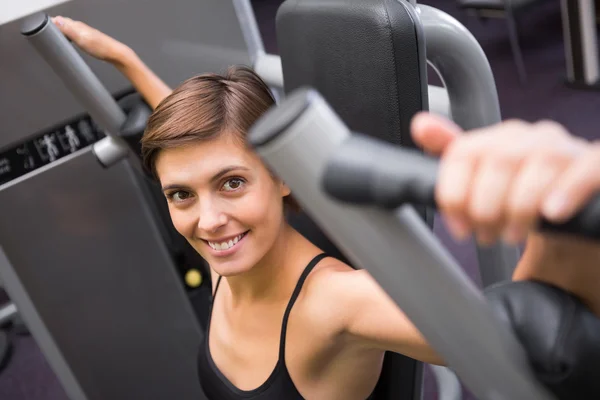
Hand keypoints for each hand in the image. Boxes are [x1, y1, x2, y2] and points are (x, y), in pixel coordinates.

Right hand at [51, 16, 130, 64]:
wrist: (115, 54)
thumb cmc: (101, 48)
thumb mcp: (81, 39)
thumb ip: (68, 30)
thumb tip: (55, 20)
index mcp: (76, 25)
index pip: (58, 20)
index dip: (48, 24)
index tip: (40, 29)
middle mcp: (79, 27)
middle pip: (61, 24)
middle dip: (52, 28)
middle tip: (44, 36)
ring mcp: (83, 32)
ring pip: (66, 29)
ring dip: (59, 33)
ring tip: (53, 40)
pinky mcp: (86, 39)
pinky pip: (72, 35)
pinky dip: (66, 38)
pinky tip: (67, 43)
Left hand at [410, 112, 598, 244]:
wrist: (571, 221)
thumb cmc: (523, 202)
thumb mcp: (482, 186)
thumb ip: (452, 157)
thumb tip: (420, 124)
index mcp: (499, 139)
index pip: (464, 152)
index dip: (453, 193)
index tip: (456, 226)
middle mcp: (532, 136)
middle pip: (498, 158)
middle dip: (485, 205)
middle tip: (484, 234)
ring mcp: (568, 149)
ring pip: (540, 161)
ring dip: (520, 206)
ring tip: (512, 235)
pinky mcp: (597, 164)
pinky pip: (592, 164)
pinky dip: (569, 187)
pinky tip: (551, 212)